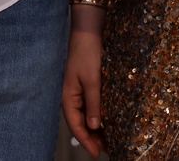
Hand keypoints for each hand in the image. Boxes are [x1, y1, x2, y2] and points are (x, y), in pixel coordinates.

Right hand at [62, 4, 104, 156]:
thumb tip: (95, 126)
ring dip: (96, 128)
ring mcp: (79, 90)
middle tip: (107, 149)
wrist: (89, 30)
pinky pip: (91, 105)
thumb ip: (93, 104)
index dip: (86, 141)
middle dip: (92, 137)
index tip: (97, 153)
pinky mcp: (87, 84)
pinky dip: (99, 115)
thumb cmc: (87, 53)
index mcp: (68, 96)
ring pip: (87, 115)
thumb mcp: (92, 80)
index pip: (75, 125)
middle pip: (81, 122)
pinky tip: (108, 120)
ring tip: (110, 139)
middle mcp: (72, 96)